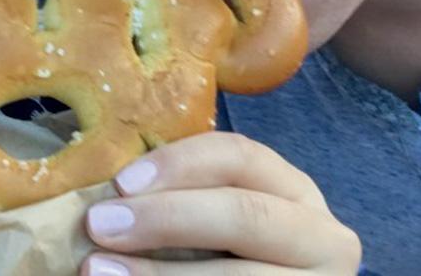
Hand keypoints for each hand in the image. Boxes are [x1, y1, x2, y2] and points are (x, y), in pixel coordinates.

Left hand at [81, 132, 360, 274]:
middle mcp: (323, 239)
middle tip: (99, 225)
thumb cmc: (235, 255)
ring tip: (97, 268)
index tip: (121, 182)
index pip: (241, 156)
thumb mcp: (226, 217)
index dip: (180, 163)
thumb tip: (110, 190)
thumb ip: (188, 198)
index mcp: (297, 194)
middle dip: (167, 217)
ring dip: (157, 275)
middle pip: (244, 215)